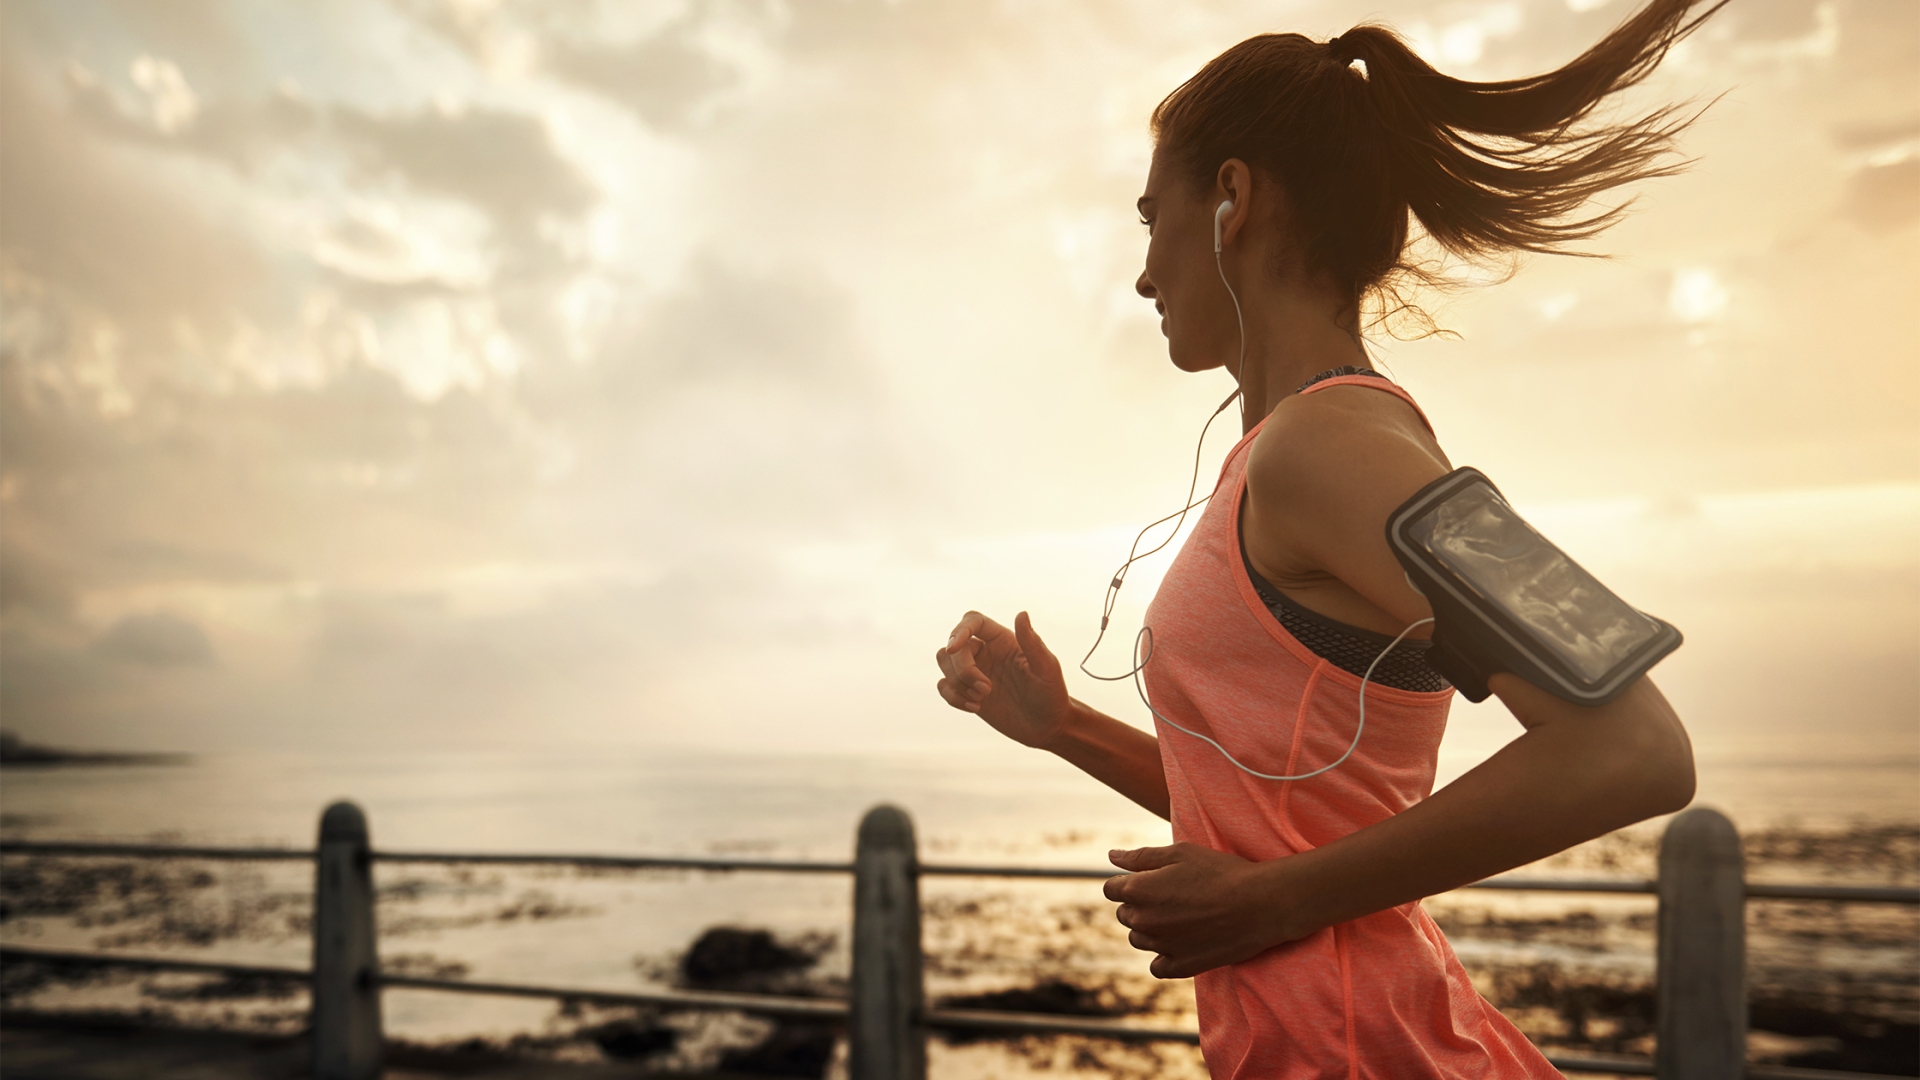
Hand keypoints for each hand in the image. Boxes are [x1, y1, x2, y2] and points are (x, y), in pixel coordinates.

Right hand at [934, 611, 1073, 749]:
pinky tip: (975, 708)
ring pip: (944, 662)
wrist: (1047, 726)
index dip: (959, 631)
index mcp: (1003, 640)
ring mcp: (975, 671)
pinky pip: (944, 686)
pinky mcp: (967, 692)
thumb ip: (1032, 642)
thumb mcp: (1047, 669)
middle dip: (963, 670)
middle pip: (954, 647)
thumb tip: (1022, 614)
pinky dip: (953, 697)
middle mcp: (985, 651)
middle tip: (987, 690)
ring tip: (981, 699)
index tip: (954, 648)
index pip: (973, 622)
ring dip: (957, 682)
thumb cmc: (1051, 694)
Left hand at [1104, 843, 1296, 978]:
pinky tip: (1182, 943)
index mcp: (1139, 891)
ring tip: (1182, 916)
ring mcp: (1162, 947)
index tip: (1150, 879)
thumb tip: (1112, 857)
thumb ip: (1141, 857)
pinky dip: (1164, 956)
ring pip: (1139, 939)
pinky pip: (1158, 967)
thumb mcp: (1180, 853)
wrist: (1260, 904)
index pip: (1111, 889)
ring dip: (1151, 929)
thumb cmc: (1221, 872)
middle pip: (1125, 914)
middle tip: (1172, 895)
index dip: (1128, 882)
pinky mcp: (1181, 966)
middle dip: (1140, 904)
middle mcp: (1144, 921)